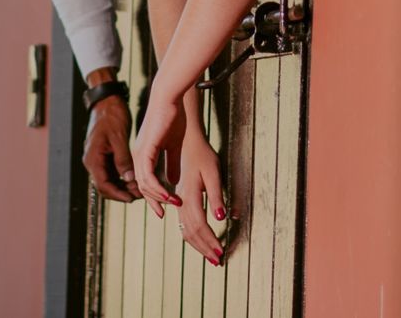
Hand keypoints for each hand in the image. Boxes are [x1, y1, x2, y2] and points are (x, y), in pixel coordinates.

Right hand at [83, 95, 139, 201]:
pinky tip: (136, 178)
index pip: (103, 185)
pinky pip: (112, 172)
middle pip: (105, 186)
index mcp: (93, 158)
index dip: (118, 194)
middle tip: (140, 195)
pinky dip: (123, 177)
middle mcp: (92, 161)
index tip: (132, 198)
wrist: (107, 101)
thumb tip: (129, 179)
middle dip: (122, 192)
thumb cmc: (112, 115)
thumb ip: (123, 159)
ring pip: (110, 180)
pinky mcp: (104, 155)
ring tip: (141, 189)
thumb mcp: (119, 137)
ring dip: (124, 186)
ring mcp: (98, 159)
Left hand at [131, 92, 185, 213]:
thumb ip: (172, 162)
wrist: (170, 97)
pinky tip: (170, 195)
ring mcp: (139, 153)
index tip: (166, 208)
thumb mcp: (174, 145)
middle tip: (169, 211)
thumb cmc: (173, 116)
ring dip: (159, 198)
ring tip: (176, 203)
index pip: (145, 182)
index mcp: (144, 154)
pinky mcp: (145, 150)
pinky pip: (148, 176)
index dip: (154, 197)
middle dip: (156, 202)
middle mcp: (138, 155)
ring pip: (144, 184)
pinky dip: (158, 188)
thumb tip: (173, 180)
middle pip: (142, 187)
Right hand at [174, 131, 228, 265]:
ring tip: (210, 256)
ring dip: (198, 245)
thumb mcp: (213, 172)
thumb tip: (221, 218)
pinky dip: (192, 236)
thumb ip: (217, 195)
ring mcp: (179, 201)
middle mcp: (181, 201)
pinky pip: (183, 223)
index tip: (221, 254)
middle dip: (205, 249)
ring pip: (185, 230)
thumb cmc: (202, 153)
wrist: (184, 139)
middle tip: (218, 262)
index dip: (210, 242)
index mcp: (190, 195)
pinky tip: (199, 240)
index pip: (200, 226)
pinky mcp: (180, 199)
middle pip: (191, 233)